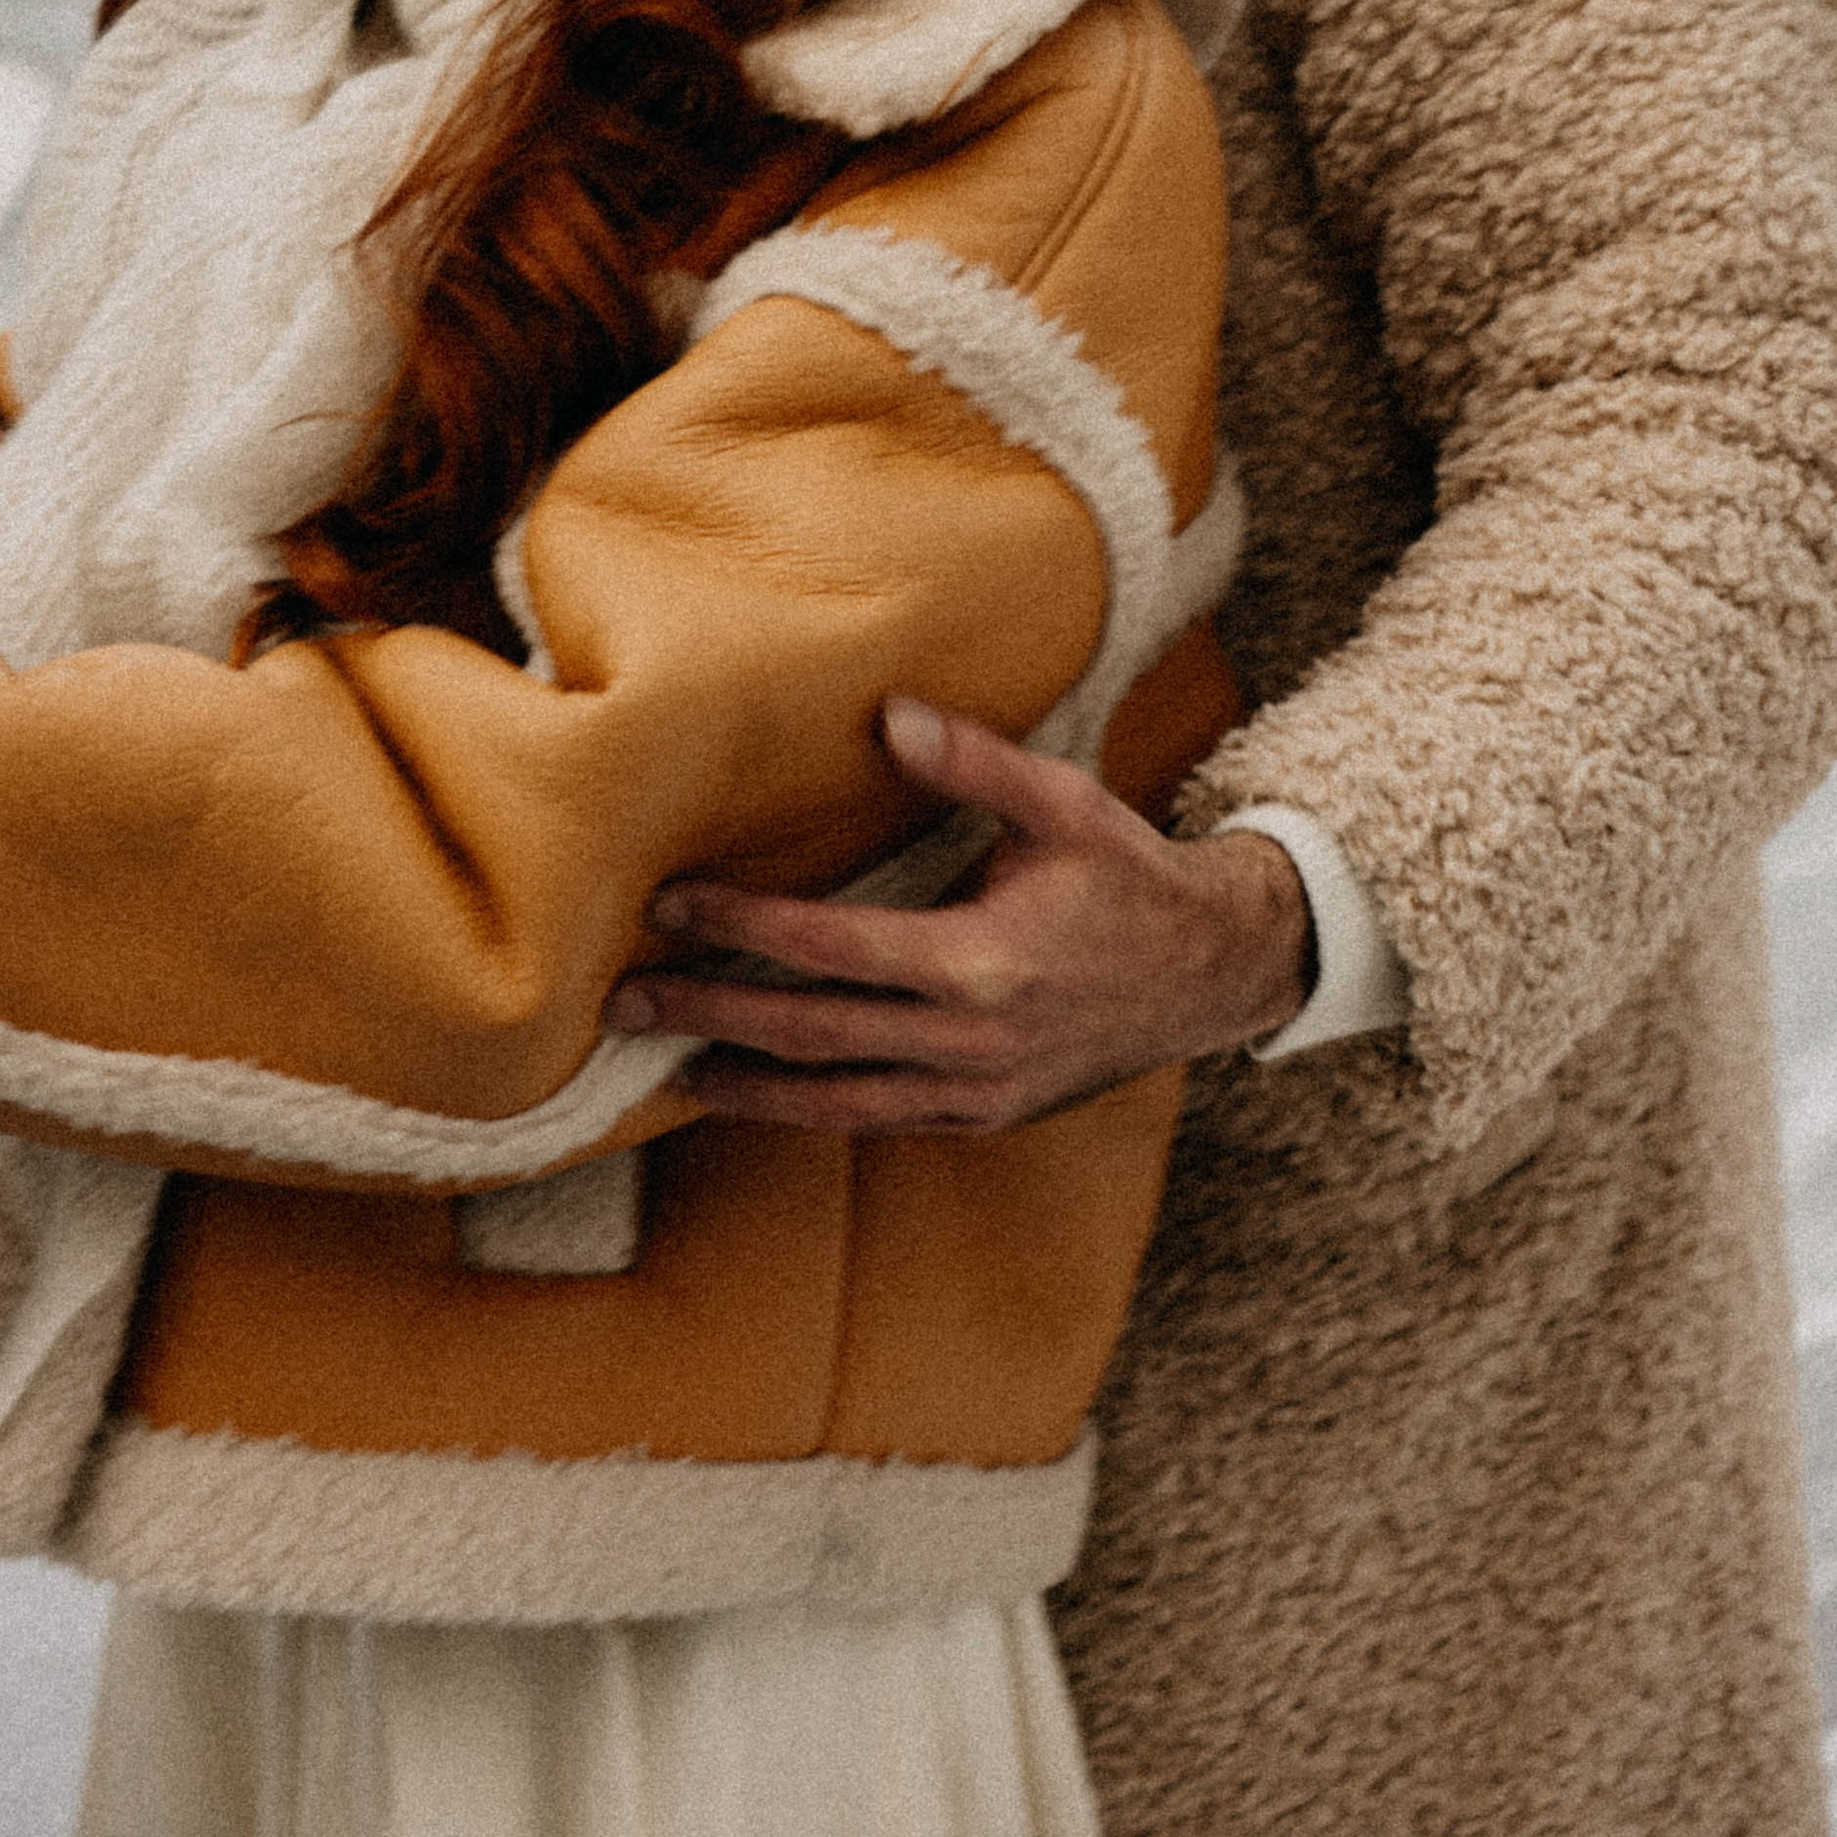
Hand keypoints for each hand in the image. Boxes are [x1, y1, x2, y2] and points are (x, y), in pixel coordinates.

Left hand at [604, 698, 1314, 1132]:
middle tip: (625, 1004)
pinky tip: (761, 1091)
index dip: (743, 926)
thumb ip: (972, 763)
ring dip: (746, 1086)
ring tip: (669, 1066)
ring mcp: (977, 1093)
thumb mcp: (1062, 801)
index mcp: (981, 963)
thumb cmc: (1127, 876)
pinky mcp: (986, 1117)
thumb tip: (887, 715)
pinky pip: (879, 1121)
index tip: (670, 906)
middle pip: (810, 1035)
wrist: (1211, 973)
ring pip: (837, 1101)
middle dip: (711, 1017)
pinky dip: (812, 1110)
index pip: (831, 949)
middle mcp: (970, 1043)